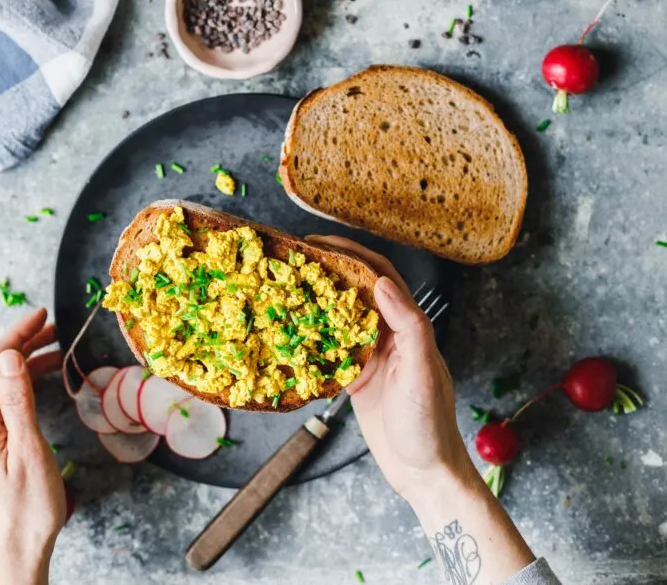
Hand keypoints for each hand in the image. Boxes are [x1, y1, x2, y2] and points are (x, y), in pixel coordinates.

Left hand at [0, 308, 65, 584]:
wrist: (15, 554)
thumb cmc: (26, 508)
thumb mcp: (27, 450)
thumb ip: (16, 401)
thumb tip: (8, 356)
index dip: (16, 334)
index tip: (42, 313)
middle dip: (21, 342)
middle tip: (53, 325)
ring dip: (24, 362)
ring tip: (55, 349)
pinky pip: (4, 403)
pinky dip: (24, 384)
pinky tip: (42, 383)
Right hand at [309, 238, 535, 583]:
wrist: (425, 472)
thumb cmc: (430, 424)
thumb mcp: (422, 372)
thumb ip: (408, 325)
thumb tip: (381, 283)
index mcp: (408, 324)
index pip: (378, 274)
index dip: (351, 252)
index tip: (319, 242)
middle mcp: (390, 333)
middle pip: (355, 290)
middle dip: (327, 271)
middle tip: (292, 260)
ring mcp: (372, 355)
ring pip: (340, 317)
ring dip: (316, 302)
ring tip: (284, 288)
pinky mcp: (358, 378)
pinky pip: (331, 350)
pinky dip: (312, 340)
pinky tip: (290, 334)